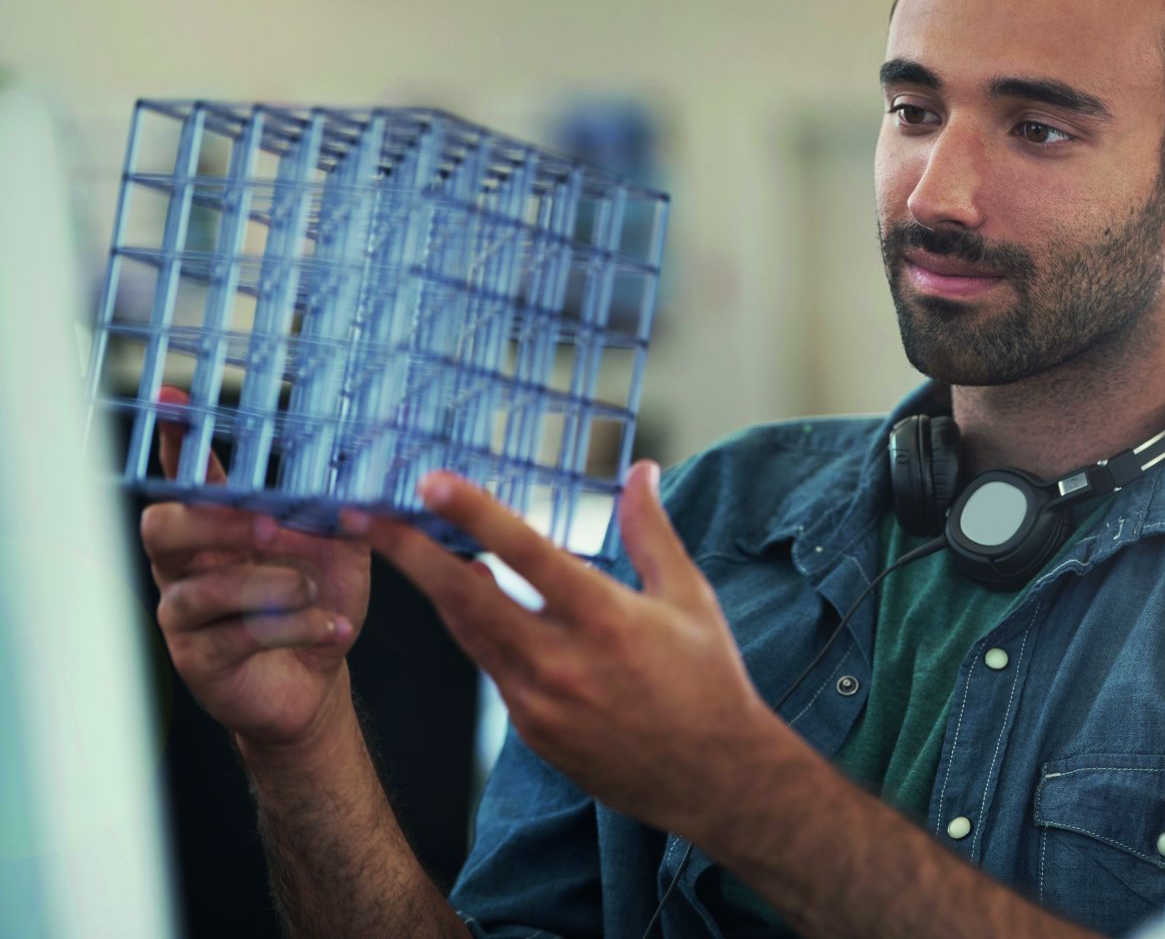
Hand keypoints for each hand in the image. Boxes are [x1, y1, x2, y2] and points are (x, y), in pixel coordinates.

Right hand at [143, 387, 371, 750]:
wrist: (319, 679)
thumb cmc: (317, 604)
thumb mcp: (338, 547)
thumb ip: (338, 507)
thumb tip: (361, 462)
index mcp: (216, 529)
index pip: (188, 479)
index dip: (178, 441)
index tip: (174, 403)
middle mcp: (187, 566)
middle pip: (163, 527)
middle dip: (217, 523)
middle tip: (271, 527)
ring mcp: (186, 614)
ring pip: (204, 588)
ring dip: (272, 585)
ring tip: (314, 590)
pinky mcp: (200, 659)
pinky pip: (240, 634)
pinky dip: (296, 626)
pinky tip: (332, 626)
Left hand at [349, 461, 788, 838]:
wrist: (714, 778)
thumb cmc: (708, 681)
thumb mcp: (689, 597)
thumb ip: (651, 531)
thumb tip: (640, 471)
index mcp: (605, 620)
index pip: (527, 554)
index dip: (475, 514)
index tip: (431, 482)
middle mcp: (562, 663)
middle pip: (465, 600)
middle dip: (409, 554)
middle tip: (365, 515)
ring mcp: (539, 704)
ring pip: (468, 634)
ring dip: (434, 588)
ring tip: (402, 547)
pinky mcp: (531, 732)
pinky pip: (492, 669)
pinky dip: (477, 630)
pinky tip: (470, 601)